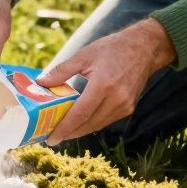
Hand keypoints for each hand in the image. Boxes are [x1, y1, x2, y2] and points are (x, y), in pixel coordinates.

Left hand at [38, 18, 175, 144]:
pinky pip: (106, 121)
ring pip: (97, 125)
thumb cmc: (113, 48)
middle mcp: (116, 99)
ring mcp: (124, 106)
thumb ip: (62, 70)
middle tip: (52, 137)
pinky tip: (81, 122)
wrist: (144, 48)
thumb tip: (41, 82)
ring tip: (63, 131)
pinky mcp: (129, 108)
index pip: (80, 114)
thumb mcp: (84, 55)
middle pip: (88, 124)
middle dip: (69, 133)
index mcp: (103, 85)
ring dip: (80, 130)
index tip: (51, 139)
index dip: (64, 128)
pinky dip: (92, 123)